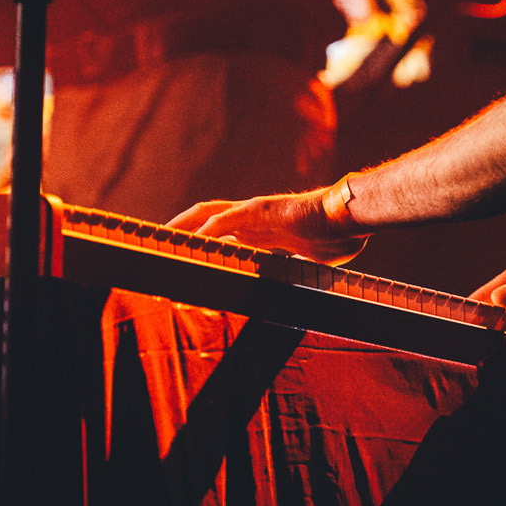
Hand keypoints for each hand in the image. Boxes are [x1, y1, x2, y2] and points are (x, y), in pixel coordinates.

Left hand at [166, 190, 368, 266]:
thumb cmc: (337, 237)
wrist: (351, 217)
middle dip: (178, 230)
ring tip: (158, 240)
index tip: (181, 259)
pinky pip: (226, 220)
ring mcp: (255, 212)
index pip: (221, 232)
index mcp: (262, 230)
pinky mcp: (262, 210)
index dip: (199, 242)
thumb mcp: (306, 262)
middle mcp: (253, 217)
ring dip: (182, 227)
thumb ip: (292, 271)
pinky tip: (190, 241)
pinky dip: (205, 230)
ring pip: (207, 215)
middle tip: (154, 246)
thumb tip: (292, 294)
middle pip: (204, 217)